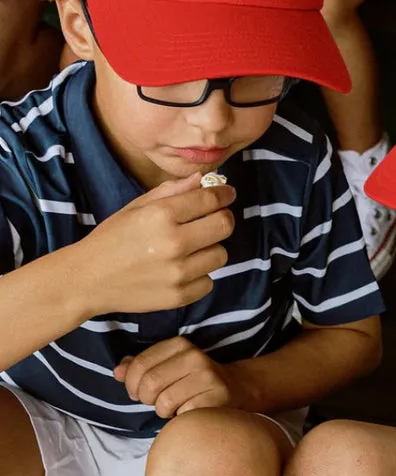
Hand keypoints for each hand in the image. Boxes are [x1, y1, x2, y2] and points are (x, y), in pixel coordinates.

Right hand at [77, 173, 234, 316]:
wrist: (88, 279)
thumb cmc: (112, 239)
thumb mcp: (136, 207)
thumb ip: (170, 191)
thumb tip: (201, 179)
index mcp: (160, 215)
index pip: (209, 200)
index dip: (223, 194)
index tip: (227, 193)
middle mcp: (173, 243)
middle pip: (224, 226)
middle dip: (222, 219)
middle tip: (213, 219)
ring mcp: (178, 273)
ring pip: (221, 255)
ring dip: (210, 249)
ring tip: (190, 249)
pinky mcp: (179, 296)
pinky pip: (209, 282)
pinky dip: (199, 276)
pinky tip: (181, 270)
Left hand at [114, 336, 240, 417]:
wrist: (236, 387)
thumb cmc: (193, 379)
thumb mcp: (167, 366)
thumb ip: (140, 367)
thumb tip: (117, 372)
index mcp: (179, 345)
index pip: (140, 365)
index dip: (131, 383)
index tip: (136, 392)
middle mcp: (194, 357)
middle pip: (150, 384)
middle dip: (146, 398)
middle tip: (155, 402)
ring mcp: (208, 378)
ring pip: (164, 402)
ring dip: (164, 411)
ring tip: (174, 406)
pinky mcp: (216, 399)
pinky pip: (182, 415)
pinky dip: (180, 418)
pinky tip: (189, 411)